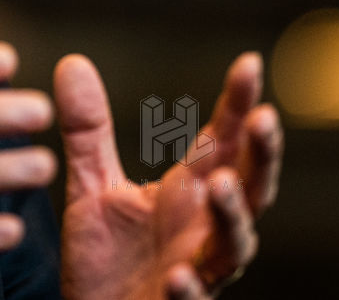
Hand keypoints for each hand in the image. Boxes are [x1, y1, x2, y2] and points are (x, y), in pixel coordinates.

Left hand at [54, 53, 282, 299]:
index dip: (239, 104)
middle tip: (265, 117)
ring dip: (233, 215)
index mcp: (190, 193)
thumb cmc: (107, 257)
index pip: (223, 141)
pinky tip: (180, 275)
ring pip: (234, 244)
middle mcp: (204, 228)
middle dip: (263, 155)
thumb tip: (73, 62)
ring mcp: (197, 269)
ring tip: (224, 183)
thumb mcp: (92, 185)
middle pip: (251, 188)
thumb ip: (88, 130)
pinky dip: (189, 289)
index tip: (249, 63)